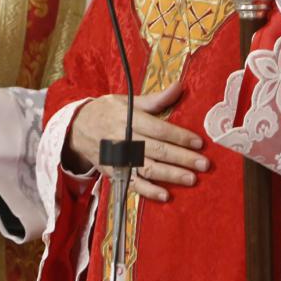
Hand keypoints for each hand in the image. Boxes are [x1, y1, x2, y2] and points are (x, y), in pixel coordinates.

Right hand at [66, 83, 208, 201]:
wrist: (76, 128)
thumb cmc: (107, 111)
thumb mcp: (127, 101)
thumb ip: (155, 99)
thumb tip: (179, 86)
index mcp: (129, 119)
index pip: (159, 129)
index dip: (179, 136)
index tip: (198, 142)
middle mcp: (124, 139)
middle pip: (157, 150)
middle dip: (182, 158)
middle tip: (203, 164)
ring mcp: (119, 158)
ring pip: (148, 168)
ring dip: (170, 175)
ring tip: (191, 179)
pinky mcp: (114, 172)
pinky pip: (133, 184)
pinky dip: (148, 191)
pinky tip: (165, 195)